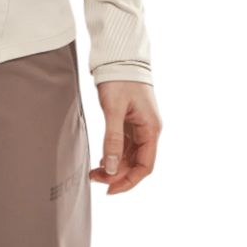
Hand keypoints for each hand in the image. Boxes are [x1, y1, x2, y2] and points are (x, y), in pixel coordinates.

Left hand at [88, 80, 165, 198]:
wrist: (119, 55)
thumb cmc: (119, 78)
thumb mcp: (113, 109)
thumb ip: (113, 140)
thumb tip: (112, 169)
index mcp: (152, 129)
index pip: (145, 166)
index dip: (129, 181)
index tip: (110, 190)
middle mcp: (150, 130)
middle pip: (137, 163)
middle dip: (118, 175)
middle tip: (96, 180)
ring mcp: (141, 125)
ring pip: (131, 155)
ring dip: (115, 166)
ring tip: (94, 173)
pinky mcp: (131, 120)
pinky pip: (125, 144)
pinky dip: (114, 154)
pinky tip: (102, 160)